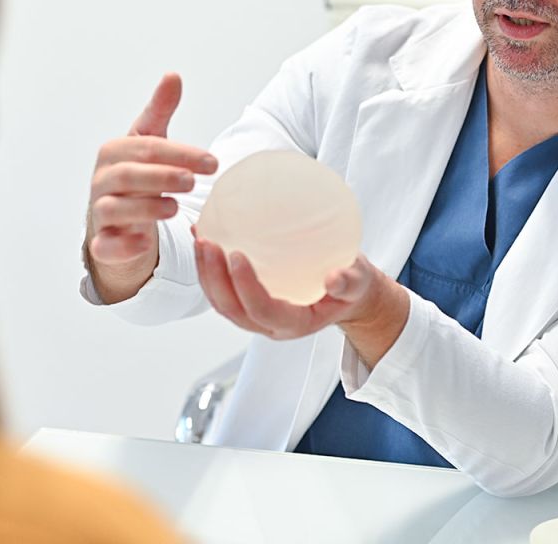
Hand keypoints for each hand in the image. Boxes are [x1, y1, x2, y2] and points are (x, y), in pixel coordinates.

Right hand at [86, 74, 217, 301]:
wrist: (115, 221)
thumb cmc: (135, 177)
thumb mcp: (147, 142)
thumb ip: (159, 111)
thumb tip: (173, 75)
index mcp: (114, 153)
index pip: (146, 148)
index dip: (180, 153)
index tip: (213, 162)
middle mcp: (102, 180)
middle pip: (128, 176)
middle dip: (161, 176)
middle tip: (193, 181)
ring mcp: (99, 212)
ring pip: (114, 209)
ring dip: (144, 208)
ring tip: (175, 208)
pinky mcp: (102, 243)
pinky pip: (105, 245)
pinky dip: (122, 245)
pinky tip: (145, 243)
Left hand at [193, 236, 408, 365]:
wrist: (344, 291)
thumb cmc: (350, 285)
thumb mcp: (358, 282)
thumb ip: (349, 283)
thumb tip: (335, 278)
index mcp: (295, 323)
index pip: (262, 309)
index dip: (245, 286)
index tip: (237, 255)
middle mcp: (269, 324)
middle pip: (232, 308)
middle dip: (213, 279)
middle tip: (207, 242)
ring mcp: (254, 315)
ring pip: (221, 301)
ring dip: (204, 273)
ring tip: (198, 237)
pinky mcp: (246, 301)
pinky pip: (221, 287)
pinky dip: (208, 265)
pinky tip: (203, 234)